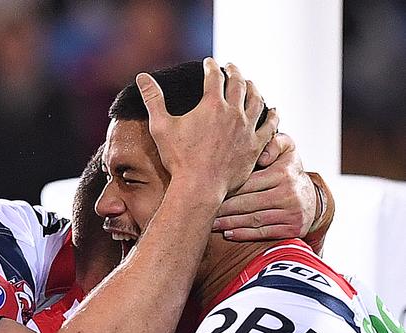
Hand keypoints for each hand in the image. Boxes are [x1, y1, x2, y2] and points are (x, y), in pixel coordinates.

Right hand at [136, 58, 277, 196]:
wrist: (199, 186)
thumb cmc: (178, 158)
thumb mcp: (160, 126)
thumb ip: (153, 99)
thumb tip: (142, 76)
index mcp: (212, 104)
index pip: (214, 76)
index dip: (210, 67)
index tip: (209, 62)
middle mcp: (233, 112)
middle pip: (238, 83)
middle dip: (234, 71)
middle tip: (231, 67)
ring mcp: (247, 129)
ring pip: (257, 100)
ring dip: (253, 88)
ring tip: (250, 84)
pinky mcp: (255, 146)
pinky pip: (270, 126)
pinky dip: (272, 115)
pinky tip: (273, 111)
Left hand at [214, 133, 315, 240]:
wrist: (312, 196)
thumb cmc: (289, 170)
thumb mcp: (287, 149)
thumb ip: (274, 143)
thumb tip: (261, 155)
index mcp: (283, 173)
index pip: (247, 183)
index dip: (226, 189)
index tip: (208, 191)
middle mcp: (288, 194)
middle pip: (247, 203)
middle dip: (223, 208)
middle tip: (204, 209)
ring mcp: (292, 213)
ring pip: (253, 219)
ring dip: (229, 223)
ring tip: (211, 223)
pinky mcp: (293, 229)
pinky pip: (264, 233)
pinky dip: (244, 234)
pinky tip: (228, 233)